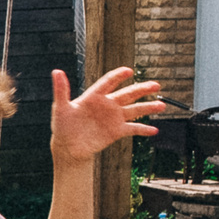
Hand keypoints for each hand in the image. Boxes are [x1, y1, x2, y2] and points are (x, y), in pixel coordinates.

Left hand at [49, 66, 163, 163]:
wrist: (68, 147)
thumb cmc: (62, 126)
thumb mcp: (61, 108)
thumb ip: (61, 90)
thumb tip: (56, 72)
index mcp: (94, 96)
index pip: (108, 82)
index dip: (118, 76)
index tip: (128, 71)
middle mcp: (107, 105)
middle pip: (128, 94)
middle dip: (142, 89)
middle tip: (156, 85)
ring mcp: (114, 118)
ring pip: (135, 110)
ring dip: (148, 107)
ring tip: (162, 105)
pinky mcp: (116, 131)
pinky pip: (133, 129)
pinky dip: (143, 129)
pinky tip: (154, 130)